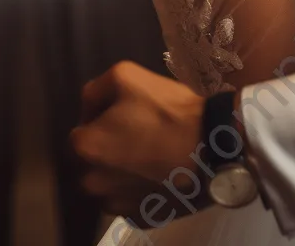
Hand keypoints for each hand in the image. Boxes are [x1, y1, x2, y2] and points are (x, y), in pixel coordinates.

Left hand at [70, 61, 207, 220]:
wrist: (212, 147)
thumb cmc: (169, 111)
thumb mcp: (128, 76)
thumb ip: (97, 87)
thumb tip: (90, 105)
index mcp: (85, 147)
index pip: (82, 129)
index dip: (104, 117)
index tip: (129, 112)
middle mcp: (92, 182)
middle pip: (95, 158)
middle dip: (111, 145)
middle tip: (142, 131)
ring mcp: (115, 204)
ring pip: (112, 181)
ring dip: (124, 168)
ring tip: (154, 152)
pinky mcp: (139, 217)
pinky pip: (131, 199)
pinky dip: (140, 187)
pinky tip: (160, 171)